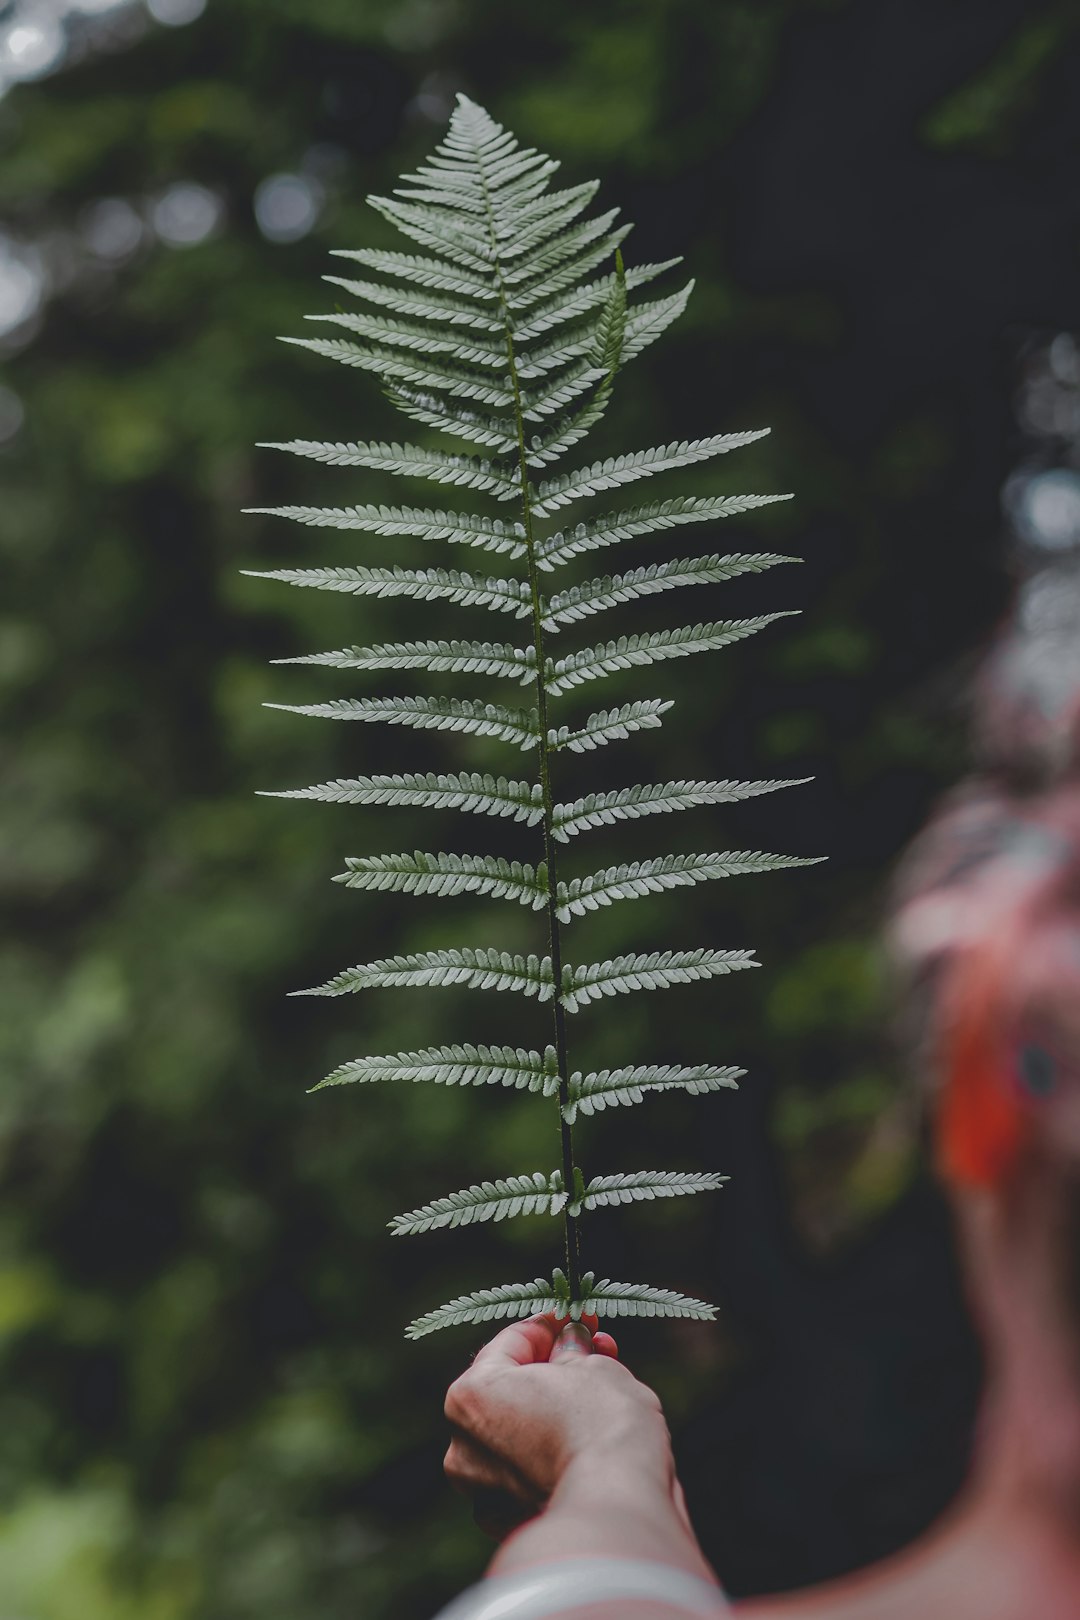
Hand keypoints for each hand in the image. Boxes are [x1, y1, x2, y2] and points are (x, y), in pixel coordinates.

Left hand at [443, 1313, 674, 1538]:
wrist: (618, 1511)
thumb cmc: (601, 1426)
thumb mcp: (593, 1366)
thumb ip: (572, 1351)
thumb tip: (570, 1344)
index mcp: (469, 1396)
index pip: (513, 1341)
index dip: (554, 1325)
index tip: (581, 1319)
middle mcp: (462, 1445)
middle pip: (512, 1389)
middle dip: (555, 1367)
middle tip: (597, 1351)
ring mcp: (482, 1491)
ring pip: (520, 1432)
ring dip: (556, 1409)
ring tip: (603, 1390)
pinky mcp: (508, 1524)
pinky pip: (529, 1472)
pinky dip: (553, 1453)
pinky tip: (589, 1440)